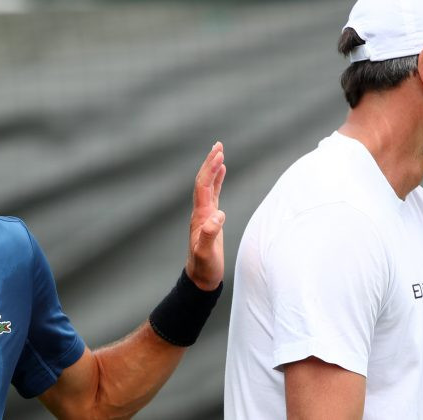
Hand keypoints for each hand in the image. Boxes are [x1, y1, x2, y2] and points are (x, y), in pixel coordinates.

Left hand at [186, 142, 225, 290]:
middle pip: (203, 181)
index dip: (210, 170)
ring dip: (213, 168)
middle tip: (218, 145)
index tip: (219, 154)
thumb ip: (209, 235)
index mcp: (200, 216)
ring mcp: (205, 215)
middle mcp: (200, 212)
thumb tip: (218, 215)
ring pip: (207, 185)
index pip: (203, 187)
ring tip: (219, 151)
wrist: (200, 278)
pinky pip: (213, 194)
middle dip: (210, 162)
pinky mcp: (211, 219)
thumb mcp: (206, 254)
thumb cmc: (204, 268)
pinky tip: (221, 171)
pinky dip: (217, 180)